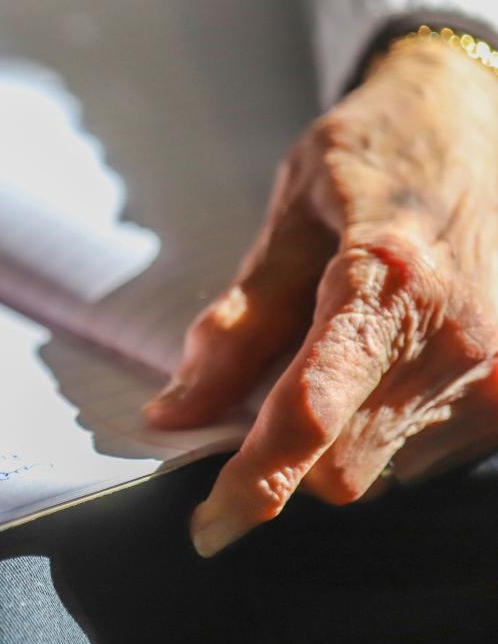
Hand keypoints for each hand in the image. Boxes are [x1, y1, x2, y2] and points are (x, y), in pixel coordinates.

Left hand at [144, 38, 497, 555]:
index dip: (253, 480)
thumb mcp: (286, 218)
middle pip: (341, 468)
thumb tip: (176, 410)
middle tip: (263, 390)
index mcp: (388, 278)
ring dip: (336, 442)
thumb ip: (236, 322)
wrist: (475, 119)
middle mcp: (459, 336)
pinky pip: (425, 455)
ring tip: (339, 351)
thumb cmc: (372, 157)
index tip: (210, 525)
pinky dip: (381, 433)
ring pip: (384, 472)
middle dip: (284, 455)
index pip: (309, 412)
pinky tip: (381, 367)